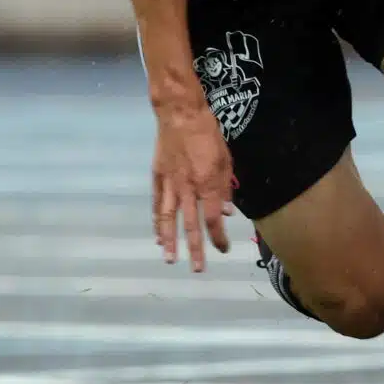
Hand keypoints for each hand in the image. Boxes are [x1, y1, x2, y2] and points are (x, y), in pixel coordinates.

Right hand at [152, 96, 233, 270]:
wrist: (180, 114)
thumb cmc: (208, 134)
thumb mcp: (226, 159)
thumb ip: (226, 188)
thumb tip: (226, 212)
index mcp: (207, 184)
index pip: (213, 218)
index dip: (218, 237)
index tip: (223, 250)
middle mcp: (187, 189)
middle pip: (191, 225)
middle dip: (196, 248)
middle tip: (198, 269)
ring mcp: (169, 185)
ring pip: (169, 219)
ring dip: (170, 241)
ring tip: (170, 259)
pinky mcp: (157, 178)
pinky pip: (157, 205)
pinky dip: (157, 222)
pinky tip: (158, 236)